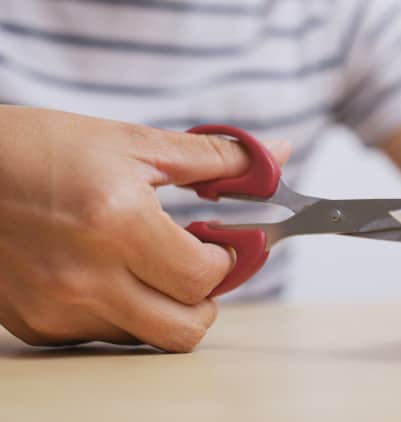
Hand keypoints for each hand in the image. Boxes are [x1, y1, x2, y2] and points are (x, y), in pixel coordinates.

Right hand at [0, 106, 289, 351]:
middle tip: (198, 264)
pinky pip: (104, 336)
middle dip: (207, 299)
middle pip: (186, 329)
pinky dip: (121, 311)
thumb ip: (214, 158)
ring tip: (148, 262)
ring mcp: (57, 308)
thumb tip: (275, 156)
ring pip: (148, 337)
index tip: (223, 243)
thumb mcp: (131, 142)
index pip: (204, 276)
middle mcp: (86, 276)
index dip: (227, 259)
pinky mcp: (36, 325)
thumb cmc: (37, 148)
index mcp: (117, 222)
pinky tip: (105, 271)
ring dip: (165, 306)